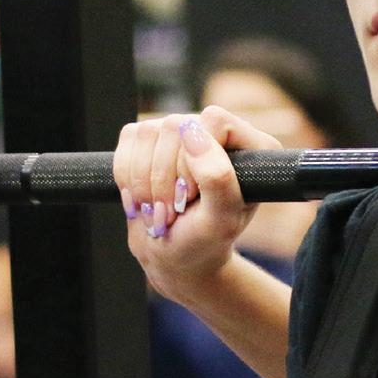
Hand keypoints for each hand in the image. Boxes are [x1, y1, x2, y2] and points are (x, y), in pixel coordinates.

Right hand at [112, 107, 279, 296]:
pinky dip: (127, 176)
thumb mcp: (219, 221)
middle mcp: (217, 135)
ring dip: (144, 182)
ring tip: (160, 210)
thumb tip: (193, 132)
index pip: (215, 121)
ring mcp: (183, 135)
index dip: (195, 157)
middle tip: (173, 211)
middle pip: (175, 126)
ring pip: (147, 131)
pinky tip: (144, 199)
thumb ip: (217, 179)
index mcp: (250, 148)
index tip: (194, 194)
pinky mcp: (152, 140)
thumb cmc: (203, 243)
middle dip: (165, 178)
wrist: (172, 256)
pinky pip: (129, 139)